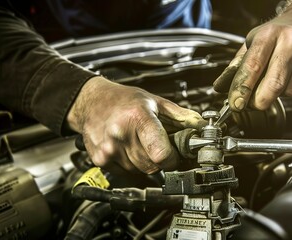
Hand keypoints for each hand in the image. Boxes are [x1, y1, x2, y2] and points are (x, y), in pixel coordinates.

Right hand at [67, 77, 204, 174]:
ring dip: (145, 161)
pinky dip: (131, 163)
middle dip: (160, 158)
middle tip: (155, 143)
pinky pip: (126, 172)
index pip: (161, 154)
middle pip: (153, 165)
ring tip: (138, 142)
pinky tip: (126, 147)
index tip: (174, 154)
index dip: (172, 158)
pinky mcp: (100, 159)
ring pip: (140, 171)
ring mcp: (109, 149)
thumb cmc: (123, 100)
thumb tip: (200, 127)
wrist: (91, 102)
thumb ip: (181, 116)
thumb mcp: (155, 101)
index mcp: (138, 118)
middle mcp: (120, 135)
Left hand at [213, 11, 291, 110]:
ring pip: (291, 90)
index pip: (253, 66)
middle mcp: (291, 41)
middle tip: (254, 103)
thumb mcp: (253, 41)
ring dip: (280, 94)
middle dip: (260, 101)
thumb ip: (237, 65)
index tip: (236, 103)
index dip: (243, 88)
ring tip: (277, 81)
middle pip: (274, 83)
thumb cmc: (278, 33)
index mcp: (269, 34)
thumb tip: (220, 87)